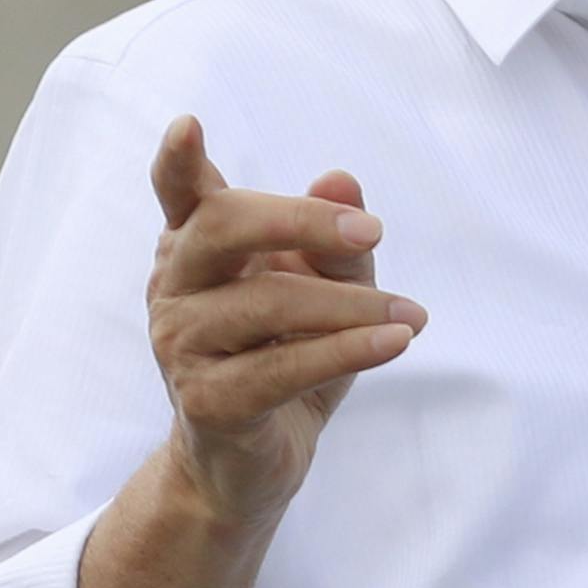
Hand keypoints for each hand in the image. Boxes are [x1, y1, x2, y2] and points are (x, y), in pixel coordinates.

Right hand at [144, 114, 426, 528]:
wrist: (254, 462)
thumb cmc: (289, 354)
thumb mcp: (327, 289)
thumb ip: (334, 239)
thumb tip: (341, 179)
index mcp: (195, 244)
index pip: (179, 194)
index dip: (178, 161)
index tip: (189, 125)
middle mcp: (174, 286)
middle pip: (223, 227)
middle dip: (303, 221)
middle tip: (374, 232)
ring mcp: (181, 345)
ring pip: (269, 303)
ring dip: (354, 306)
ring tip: (413, 314)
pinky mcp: (207, 402)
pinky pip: (282, 367)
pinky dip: (348, 350)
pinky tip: (397, 340)